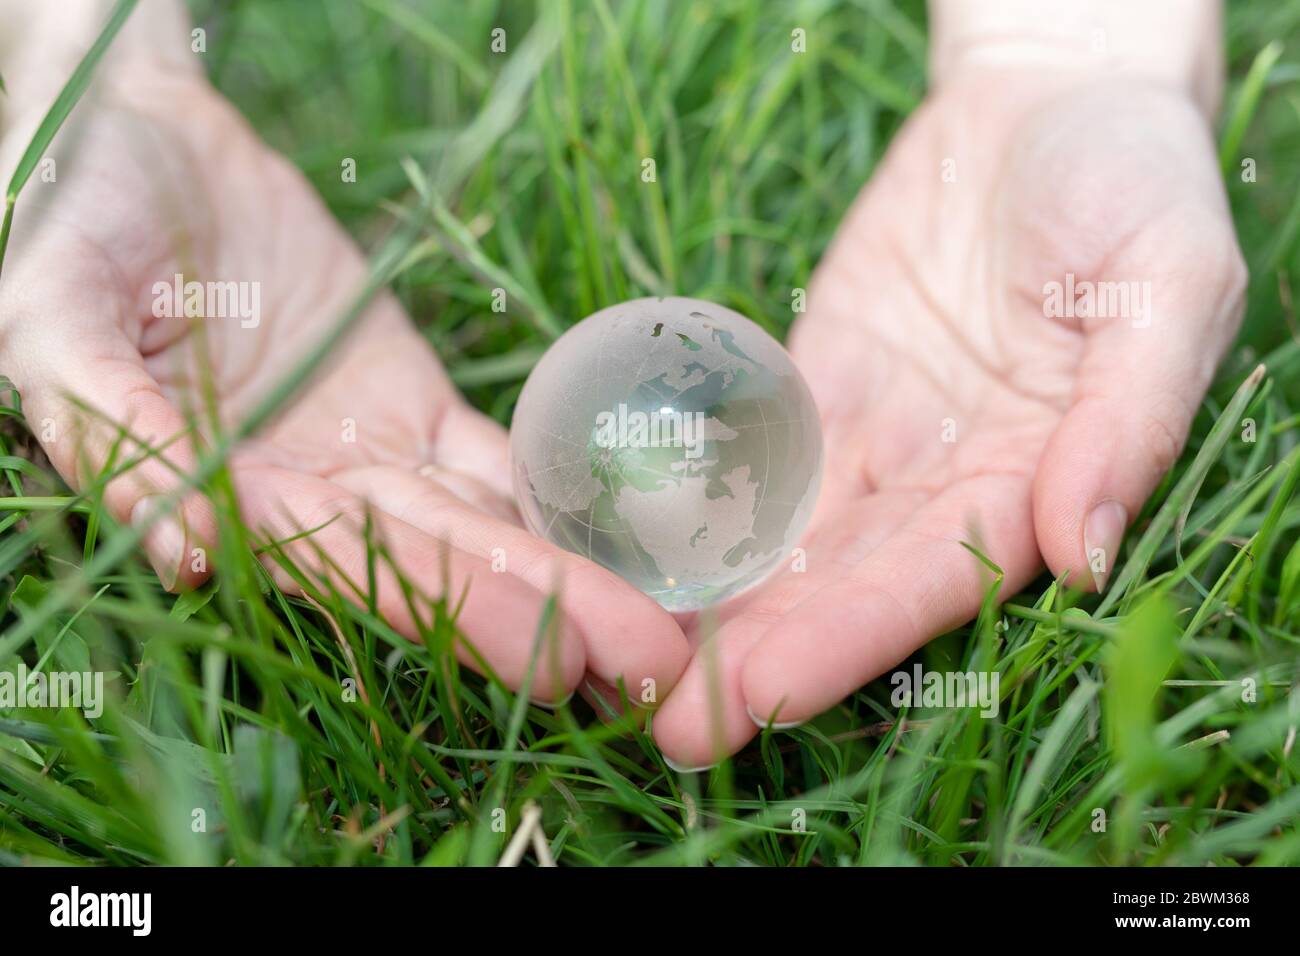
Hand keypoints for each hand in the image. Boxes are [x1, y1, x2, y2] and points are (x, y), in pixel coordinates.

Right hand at [0, 26, 689, 704]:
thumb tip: (181, 544)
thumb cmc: (72, 221)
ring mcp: (368, 457)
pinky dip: (559, 497)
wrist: (141, 144)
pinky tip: (629, 535)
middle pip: (436, 565)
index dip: (448, 610)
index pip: (345, 569)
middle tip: (644, 663)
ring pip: (480, 526)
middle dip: (539, 616)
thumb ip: (114, 427)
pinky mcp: (412, 407)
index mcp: (224, 494)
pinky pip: (493, 461)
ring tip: (661, 621)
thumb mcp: (54, 317)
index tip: (549, 653)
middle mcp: (307, 496)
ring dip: (569, 575)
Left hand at [652, 67, 1245, 767]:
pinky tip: (628, 547)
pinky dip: (693, 498)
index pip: (934, 578)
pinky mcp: (818, 380)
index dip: (850, 637)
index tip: (765, 694)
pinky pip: (750, 447)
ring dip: (710, 599)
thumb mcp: (1168, 285)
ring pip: (783, 532)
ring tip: (626, 653)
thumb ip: (1128, 419)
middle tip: (669, 723)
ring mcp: (876, 432)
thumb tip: (1083, 549)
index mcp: (1034, 475)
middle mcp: (944, 476)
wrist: (1046, 99)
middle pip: (841, 581)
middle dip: (757, 653)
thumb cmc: (1134, 179)